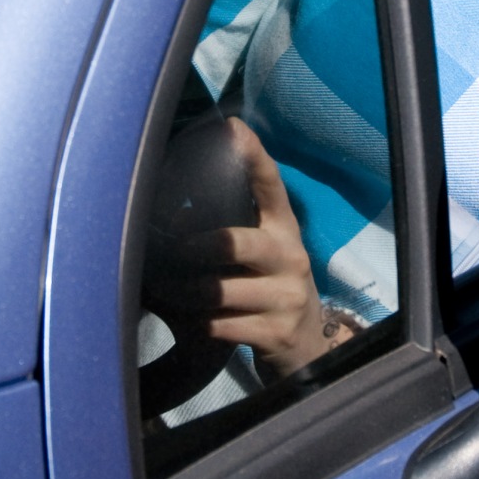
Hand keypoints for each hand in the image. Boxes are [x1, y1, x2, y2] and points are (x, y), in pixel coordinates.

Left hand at [145, 117, 353, 379]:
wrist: (309, 349)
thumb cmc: (271, 291)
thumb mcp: (264, 257)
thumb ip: (235, 232)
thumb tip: (173, 214)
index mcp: (284, 230)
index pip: (272, 187)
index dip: (254, 157)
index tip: (233, 129)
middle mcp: (291, 258)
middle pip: (241, 243)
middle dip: (203, 246)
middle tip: (175, 249)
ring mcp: (288, 298)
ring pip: (222, 291)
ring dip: (188, 294)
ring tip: (169, 293)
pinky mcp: (278, 334)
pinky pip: (223, 326)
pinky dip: (198, 326)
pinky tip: (190, 324)